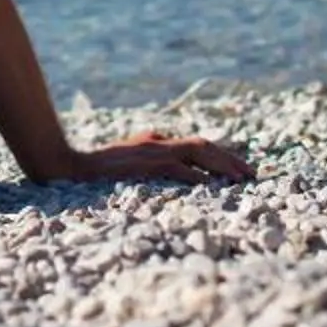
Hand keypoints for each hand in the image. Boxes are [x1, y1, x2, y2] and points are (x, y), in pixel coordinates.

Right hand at [52, 129, 250, 186]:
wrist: (74, 167)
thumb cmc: (102, 168)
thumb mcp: (133, 159)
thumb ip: (154, 158)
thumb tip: (179, 169)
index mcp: (158, 142)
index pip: (199, 145)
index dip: (223, 156)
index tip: (242, 170)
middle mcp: (160, 143)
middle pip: (204, 146)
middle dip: (231, 160)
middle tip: (252, 176)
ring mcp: (153, 153)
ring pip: (197, 153)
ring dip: (222, 166)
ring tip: (241, 180)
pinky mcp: (147, 165)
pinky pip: (179, 168)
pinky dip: (198, 176)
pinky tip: (212, 185)